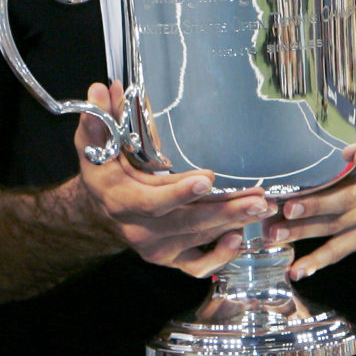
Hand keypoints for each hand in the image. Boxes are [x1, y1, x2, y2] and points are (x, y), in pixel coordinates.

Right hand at [77, 82, 271, 277]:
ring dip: (233, 223)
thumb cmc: (103, 169)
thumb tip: (100, 89)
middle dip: (225, 210)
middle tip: (258, 198)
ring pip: (198, 237)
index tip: (207, 178)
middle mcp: (138, 228)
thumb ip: (98, 119)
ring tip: (263, 206)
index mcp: (120, 199)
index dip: (179, 192)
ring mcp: (156, 247)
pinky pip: (198, 265)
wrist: (101, 208)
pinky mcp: (170, 257)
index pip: (152, 200)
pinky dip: (220, 256)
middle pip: (186, 221)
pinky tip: (238, 238)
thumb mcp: (93, 143)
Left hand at [266, 135, 355, 279]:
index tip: (354, 151)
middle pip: (344, 198)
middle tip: (286, 205)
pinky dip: (318, 261)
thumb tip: (333, 100)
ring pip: (335, 226)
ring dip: (303, 231)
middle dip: (314, 203)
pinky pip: (340, 251)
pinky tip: (297, 268)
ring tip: (274, 234)